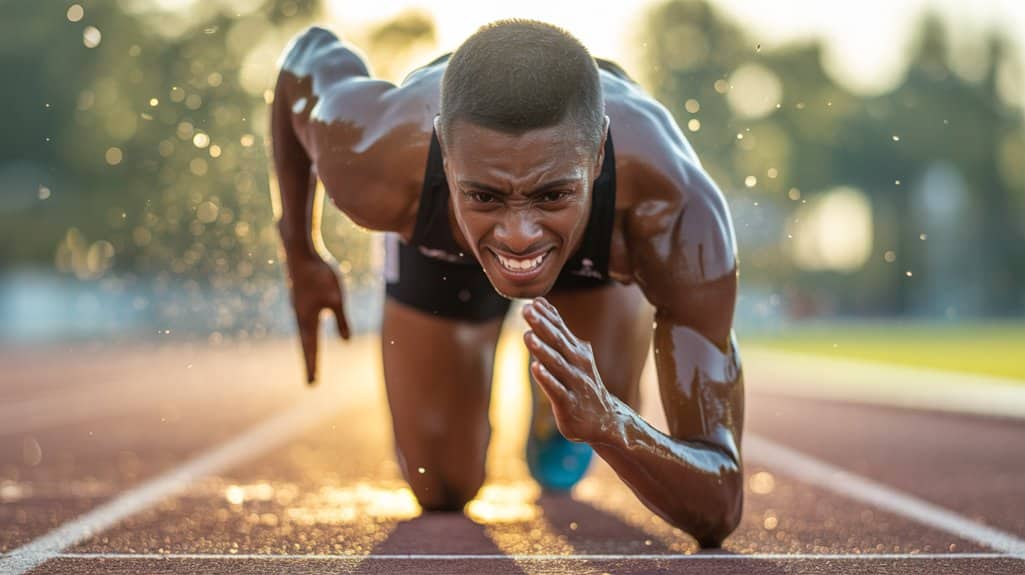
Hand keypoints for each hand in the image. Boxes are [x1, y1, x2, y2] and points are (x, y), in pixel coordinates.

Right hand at [284, 255, 350, 384]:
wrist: (300, 251)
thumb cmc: (320, 274)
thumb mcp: (336, 298)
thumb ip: (341, 320)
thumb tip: (346, 341)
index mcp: (307, 320)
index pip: (311, 349)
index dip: (313, 366)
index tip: (313, 384)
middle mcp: (300, 316)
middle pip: (306, 344)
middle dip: (310, 362)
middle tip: (311, 380)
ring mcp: (298, 307)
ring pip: (304, 333)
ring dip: (308, 348)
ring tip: (311, 359)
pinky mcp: (300, 297)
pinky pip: (304, 321)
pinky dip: (307, 333)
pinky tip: (310, 330)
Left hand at [522, 298, 621, 443]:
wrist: (603, 420)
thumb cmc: (581, 383)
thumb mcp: (573, 355)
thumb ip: (557, 330)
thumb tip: (541, 303)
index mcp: (577, 351)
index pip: (561, 329)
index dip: (547, 315)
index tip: (534, 301)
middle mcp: (577, 364)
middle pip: (557, 342)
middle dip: (542, 325)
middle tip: (527, 310)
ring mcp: (574, 383)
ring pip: (556, 364)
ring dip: (542, 349)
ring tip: (527, 336)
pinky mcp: (568, 403)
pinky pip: (556, 389)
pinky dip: (547, 379)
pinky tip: (536, 368)